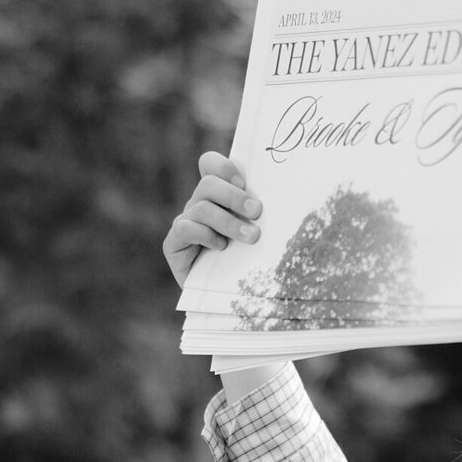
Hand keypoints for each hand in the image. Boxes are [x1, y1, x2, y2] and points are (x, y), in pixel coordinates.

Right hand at [163, 153, 262, 287]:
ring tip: (252, 237)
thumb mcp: (257, 232)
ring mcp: (185, 222)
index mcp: (217, 195)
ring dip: (229, 222)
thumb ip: (260, 214)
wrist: (225, 296)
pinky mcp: (174, 244)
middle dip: (234, 196)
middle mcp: (199, 204)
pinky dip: (205, 235)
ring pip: (202, 207)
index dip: (223, 166)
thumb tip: (287, 199)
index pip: (210, 164)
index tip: (244, 181)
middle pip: (208, 184)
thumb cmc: (247, 261)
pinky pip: (186, 228)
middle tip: (257, 211)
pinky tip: (221, 247)